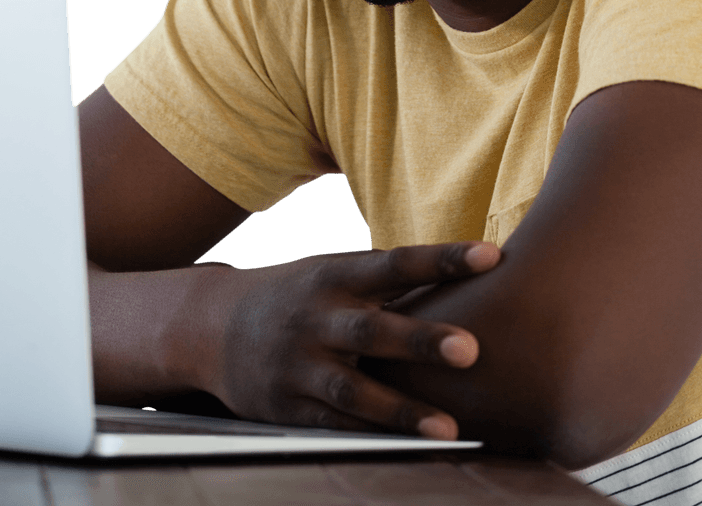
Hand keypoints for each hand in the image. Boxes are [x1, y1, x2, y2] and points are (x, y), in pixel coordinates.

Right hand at [198, 242, 500, 438]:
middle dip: (421, 340)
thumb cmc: (297, 296)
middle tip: (471, 349)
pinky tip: (408, 446)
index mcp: (335, 275)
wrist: (211, 326)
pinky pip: (333, 422)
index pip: (397, 262)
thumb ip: (387, 281)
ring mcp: (300, 363)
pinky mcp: (288, 404)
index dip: (443, 259)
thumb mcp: (332, 273)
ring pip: (354, 387)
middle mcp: (318, 317)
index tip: (491, 257)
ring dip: (402, 407)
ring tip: (448, 426)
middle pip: (374, 328)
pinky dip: (370, 434)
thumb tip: (464, 275)